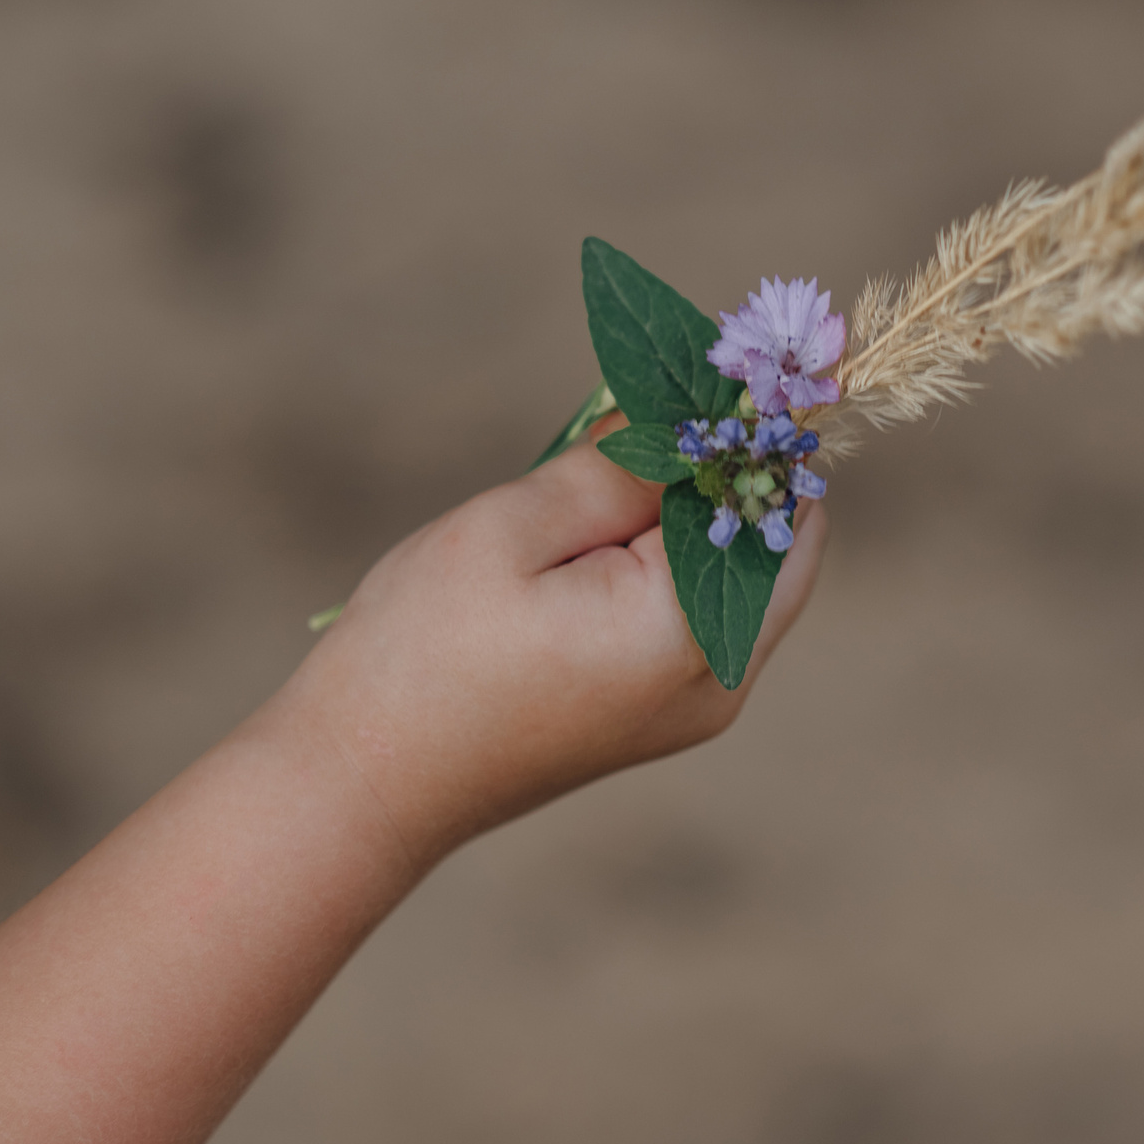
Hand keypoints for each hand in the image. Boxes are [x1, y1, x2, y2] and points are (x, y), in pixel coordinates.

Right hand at [259, 416, 826, 864]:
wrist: (363, 785)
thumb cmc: (423, 653)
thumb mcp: (513, 529)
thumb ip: (619, 466)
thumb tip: (692, 412)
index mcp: (694, 632)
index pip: (776, 501)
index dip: (756, 424)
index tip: (723, 358)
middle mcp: (719, 681)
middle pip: (780, 541)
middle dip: (736, 463)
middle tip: (669, 394)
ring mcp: (694, 709)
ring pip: (743, 576)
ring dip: (702, 507)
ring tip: (620, 456)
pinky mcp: (660, 718)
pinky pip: (704, 614)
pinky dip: (678, 555)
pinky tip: (609, 521)